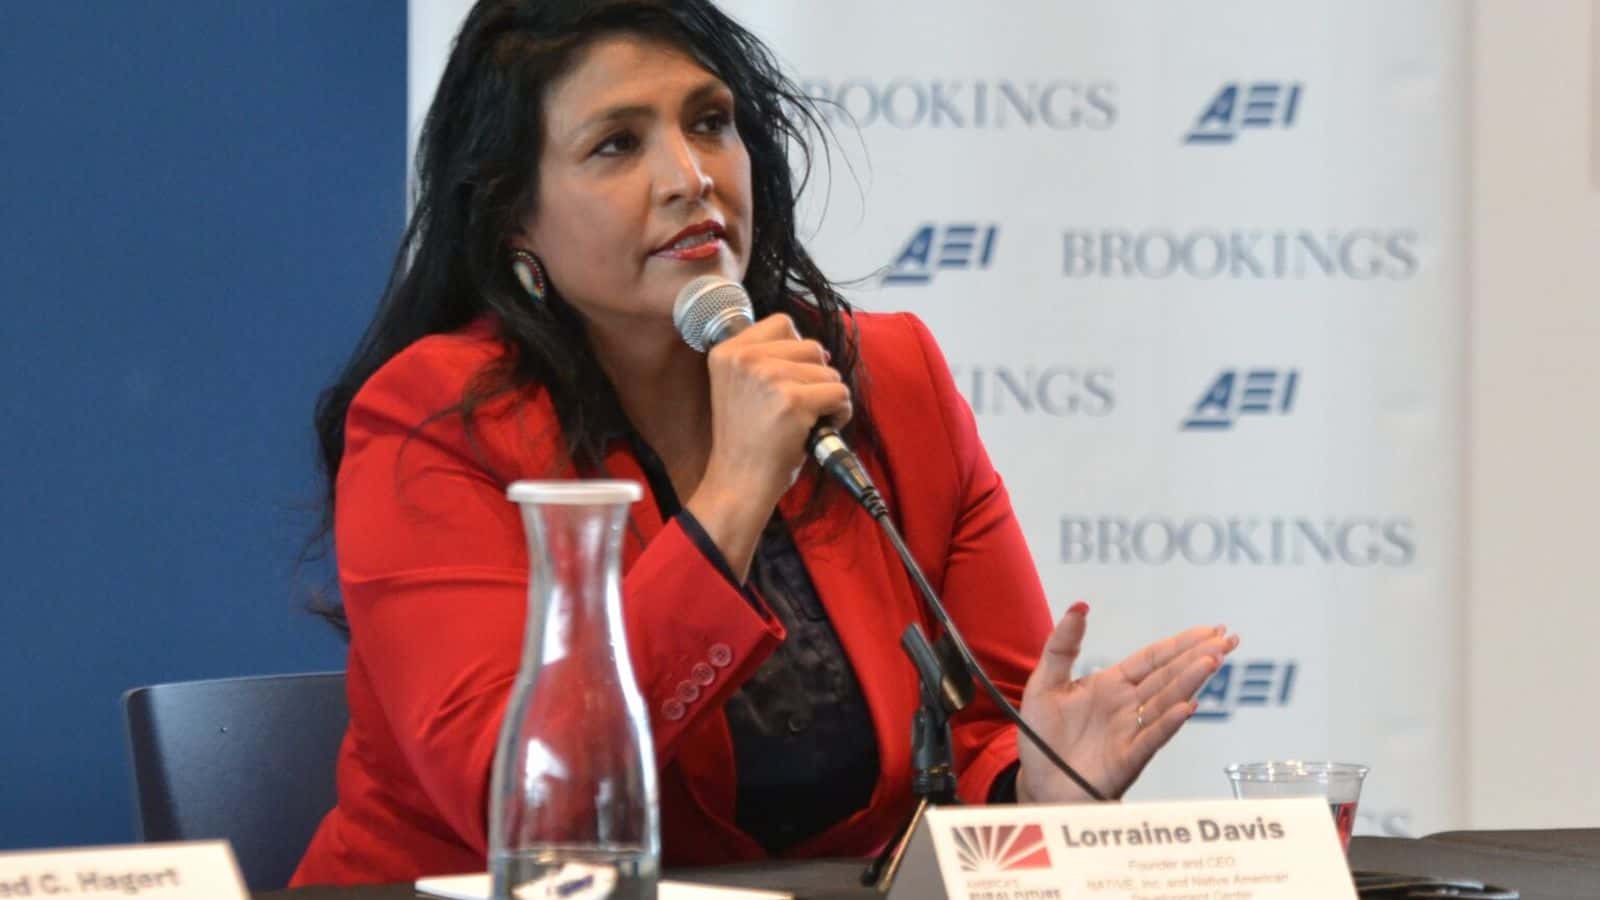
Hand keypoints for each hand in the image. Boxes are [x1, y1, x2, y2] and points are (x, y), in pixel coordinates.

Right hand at [686, 313, 849, 576]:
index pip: (782, 323)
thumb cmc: (745, 440)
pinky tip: (820, 428)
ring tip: (808, 420)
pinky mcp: (793, 401)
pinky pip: (840, 392)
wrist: (738, 483)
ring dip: (828, 394)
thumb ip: (762, 359)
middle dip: (815, 375)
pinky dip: (840, 413)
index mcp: (727, 351)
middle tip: (800, 405)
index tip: (788, 380)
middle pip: (810, 345)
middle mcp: (745, 358)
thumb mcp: (738, 386)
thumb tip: (815, 349)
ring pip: (828, 369)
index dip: (796, 352)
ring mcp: (769, 377)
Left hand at [1016, 603, 1237, 802]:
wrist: (1038, 782)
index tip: (1209, 629)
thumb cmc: (1043, 736)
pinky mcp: (1127, 758)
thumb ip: (1062, 646)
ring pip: (1166, 701)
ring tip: (1212, 660)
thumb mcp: (1045, 683)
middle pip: (1169, 676)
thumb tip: (1079, 607)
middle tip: (1227, 639)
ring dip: (1189, 681)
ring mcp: (1131, 731)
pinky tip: (1187, 707)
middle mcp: (1128, 706)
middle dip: (1198, 656)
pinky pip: (1151, 738)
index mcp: (1112, 685)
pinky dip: (1169, 723)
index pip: (1153, 659)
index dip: (1180, 643)